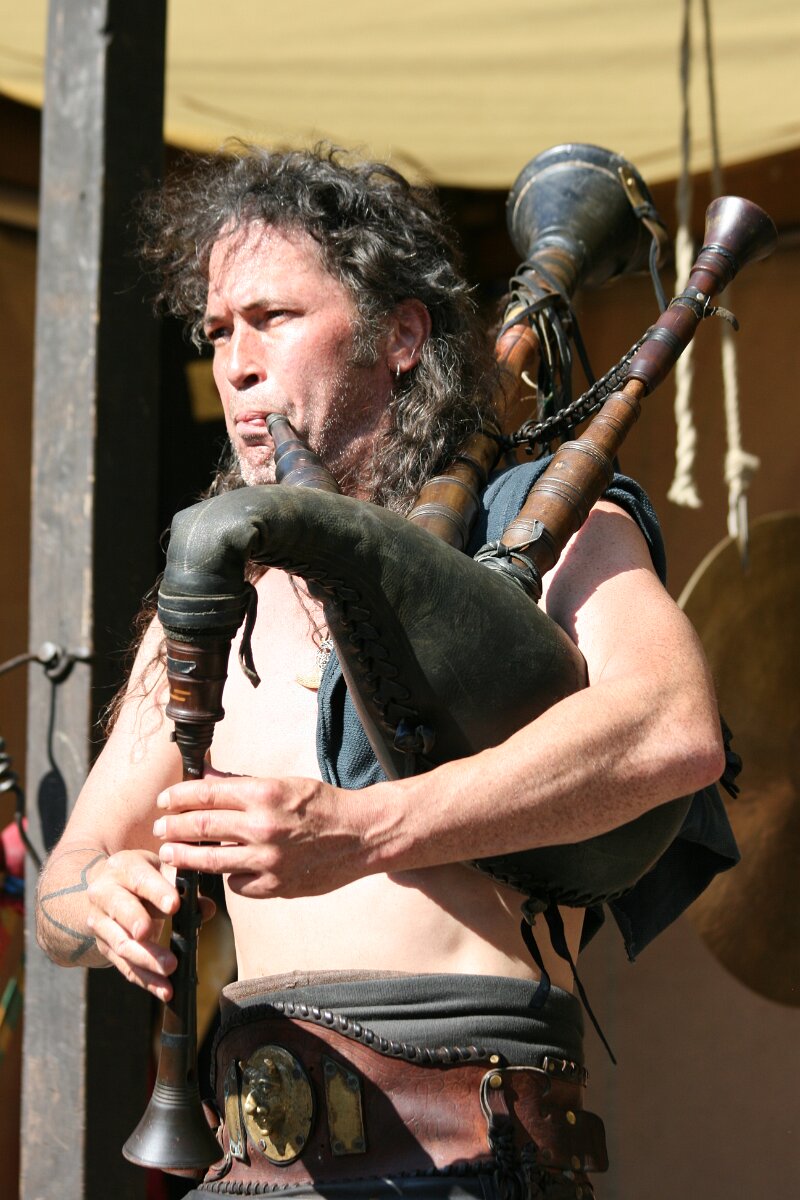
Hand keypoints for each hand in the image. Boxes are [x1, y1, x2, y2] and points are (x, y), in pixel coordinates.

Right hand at [86, 849, 214, 999]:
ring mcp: (100, 922)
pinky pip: (124, 966)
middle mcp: (104, 892)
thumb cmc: (146, 876)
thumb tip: (207, 908)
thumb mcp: (164, 872)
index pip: (139, 877)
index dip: (156, 891)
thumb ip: (186, 887)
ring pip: (121, 943)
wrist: (108, 888)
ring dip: (147, 959)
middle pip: (121, 910)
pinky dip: (146, 980)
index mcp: (123, 867)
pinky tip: (166, 991)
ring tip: (171, 969)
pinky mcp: (103, 947)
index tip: (174, 905)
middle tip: (160, 931)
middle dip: (140, 924)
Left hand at [152, 767, 376, 898]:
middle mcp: (263, 826)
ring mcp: (269, 860)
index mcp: (264, 794)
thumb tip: (206, 777)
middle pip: (201, 827)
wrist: (361, 835)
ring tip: (170, 855)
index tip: (165, 800)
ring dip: (184, 857)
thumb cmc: (322, 806)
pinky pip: (237, 885)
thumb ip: (242, 784)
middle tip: (159, 829)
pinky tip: (226, 870)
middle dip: (172, 828)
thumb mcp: (284, 783)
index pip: (206, 793)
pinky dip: (228, 877)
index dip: (178, 797)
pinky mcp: (276, 886)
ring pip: (211, 861)